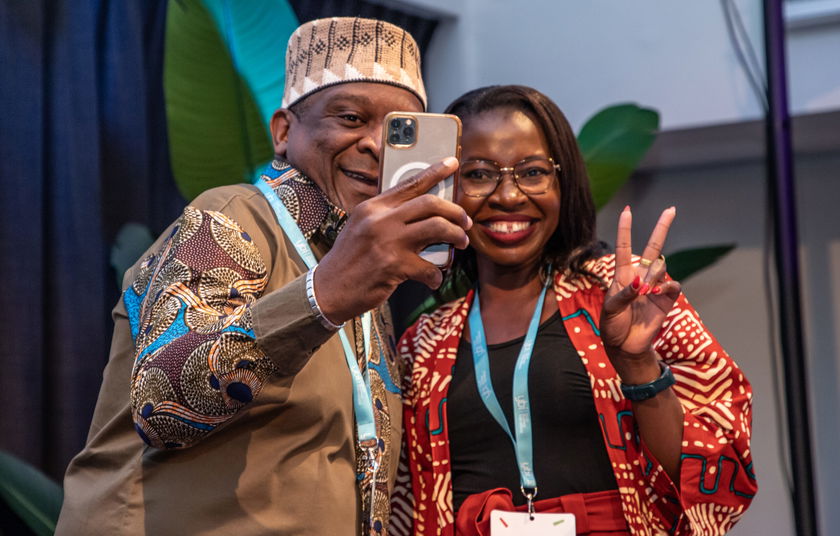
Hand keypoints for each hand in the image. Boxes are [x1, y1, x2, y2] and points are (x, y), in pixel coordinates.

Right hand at [314, 157, 471, 322]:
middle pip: (430, 203)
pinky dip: (436, 275)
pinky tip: (433, 279)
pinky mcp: (394, 266)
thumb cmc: (350, 260)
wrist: (329, 289)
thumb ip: (387, 217)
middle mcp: (380, 220)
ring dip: (456, 236)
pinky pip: (430, 267)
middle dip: (455, 212)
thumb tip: (425, 213)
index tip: (451, 163)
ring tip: (460, 244)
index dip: (435, 172)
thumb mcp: (362, 227)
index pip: (409, 184)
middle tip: (465, 222)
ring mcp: (387, 242)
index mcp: (373, 207)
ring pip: (437, 228)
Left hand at [600, 206, 680, 381]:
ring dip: (655, 274)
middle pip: (653, 248)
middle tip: (671, 209)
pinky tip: (659, 291)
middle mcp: (640, 277)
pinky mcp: (666, 299)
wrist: (626, 346)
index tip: (627, 211)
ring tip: (645, 290)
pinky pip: (672, 286)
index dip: (626, 229)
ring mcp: (655, 287)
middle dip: (662, 228)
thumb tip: (640, 283)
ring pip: (661, 267)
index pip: (624, 248)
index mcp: (622, 276)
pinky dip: (667, 286)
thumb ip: (624, 294)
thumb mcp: (611, 310)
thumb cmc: (613, 326)